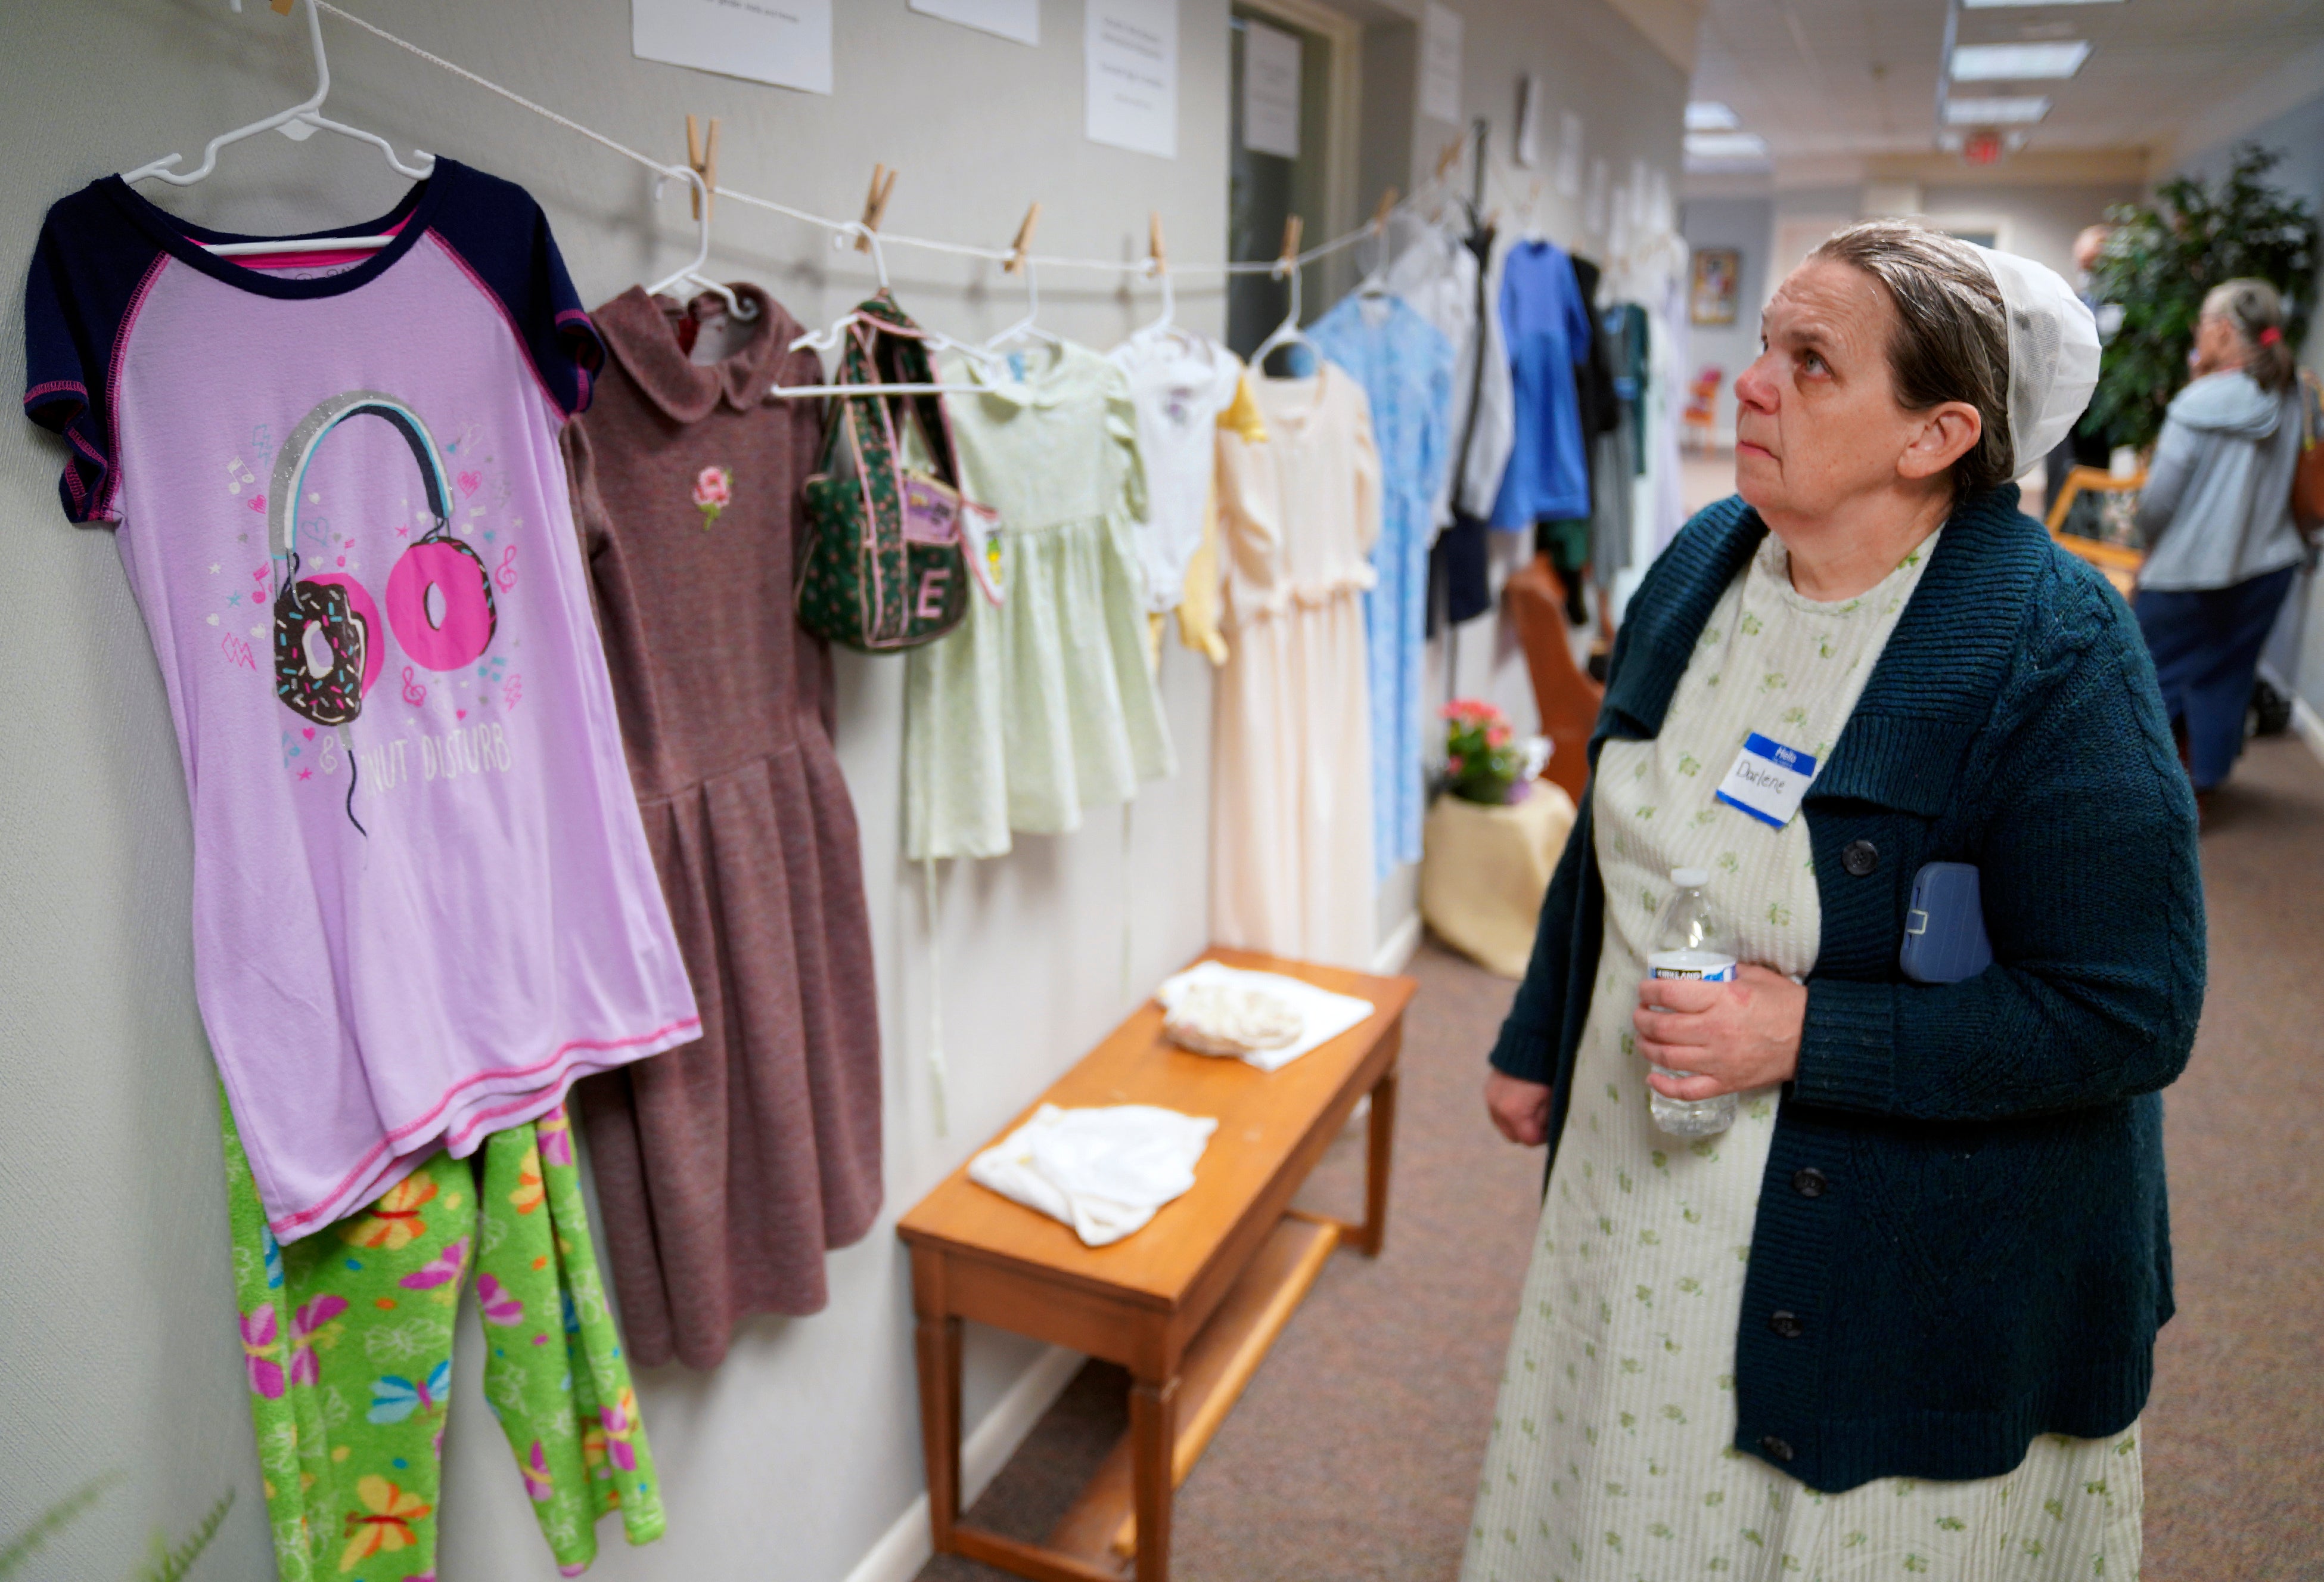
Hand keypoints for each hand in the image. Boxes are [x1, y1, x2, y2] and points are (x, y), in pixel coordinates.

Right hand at [1486, 1070, 1553, 1145]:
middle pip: (1514, 1136)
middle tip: (1543, 1120)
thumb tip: (1546, 1132)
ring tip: (1532, 1108)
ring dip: (1517, 1122)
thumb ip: (1547, 1120)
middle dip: (1528, 1131)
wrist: (1529, 1041)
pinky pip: (1497, 1111)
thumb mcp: (1553, 1098)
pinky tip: (1521, 1098)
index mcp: (1514, 1112)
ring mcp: (1490, 1098)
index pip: (1529, 1140)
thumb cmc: (1547, 1071)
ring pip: (1503, 1125)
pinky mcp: (1488, 1089)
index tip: (1552, 1128)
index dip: (1543, 1137)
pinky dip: (1508, 1111)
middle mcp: (1497, 1108)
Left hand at [1632, 965, 1805, 1100]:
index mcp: (1721, 999)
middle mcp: (1715, 1030)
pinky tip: (1652, 1079)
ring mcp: (1719, 1060)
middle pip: (1662, 1027)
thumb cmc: (1784, 1003)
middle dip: (1642, 1019)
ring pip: (1667, 1057)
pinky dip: (1665, 1087)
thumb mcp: (1754, 975)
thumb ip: (1723, 971)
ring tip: (1642, 1039)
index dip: (1648, 992)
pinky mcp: (1726, 1083)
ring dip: (1646, 1047)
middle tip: (1639, 1014)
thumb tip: (1697, 969)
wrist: (1812, 1038)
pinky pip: (1687, 1090)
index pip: (1669, 995)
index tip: (1644, 990)